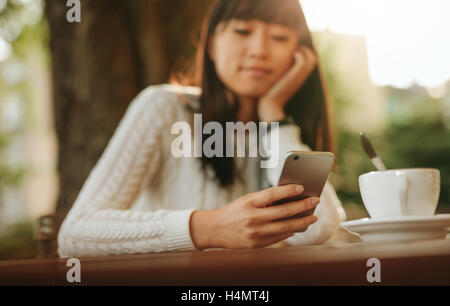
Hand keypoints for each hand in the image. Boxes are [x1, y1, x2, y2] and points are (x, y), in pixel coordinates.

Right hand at [189, 184, 319, 248]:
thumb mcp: (247, 200)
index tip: (302, 187)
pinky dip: (290, 232)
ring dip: (302, 222)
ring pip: (286, 228)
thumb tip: (290, 199)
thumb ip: (265, 200)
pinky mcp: (257, 244)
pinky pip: (279, 238)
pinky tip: (298, 227)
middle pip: (284, 212)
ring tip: (312, 217)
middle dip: (303, 207)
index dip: (288, 190)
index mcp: (249, 203)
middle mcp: (253, 218)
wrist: (216, 230)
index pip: (272, 194)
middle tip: (315, 202)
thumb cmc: (235, 211)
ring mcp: (256, 233)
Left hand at [258, 45, 317, 121]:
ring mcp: (299, 77)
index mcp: (298, 79)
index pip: (310, 63)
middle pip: (313, 59)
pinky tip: (291, 54)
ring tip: (293, 50)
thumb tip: (273, 67)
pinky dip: (299, 53)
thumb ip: (278, 74)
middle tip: (294, 48)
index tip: (293, 50)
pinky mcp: (295, 76)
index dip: (304, 54)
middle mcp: (301, 77)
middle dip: (305, 50)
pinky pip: (303, 60)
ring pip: (311, 58)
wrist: (270, 105)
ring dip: (303, 50)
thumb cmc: (269, 95)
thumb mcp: (275, 82)